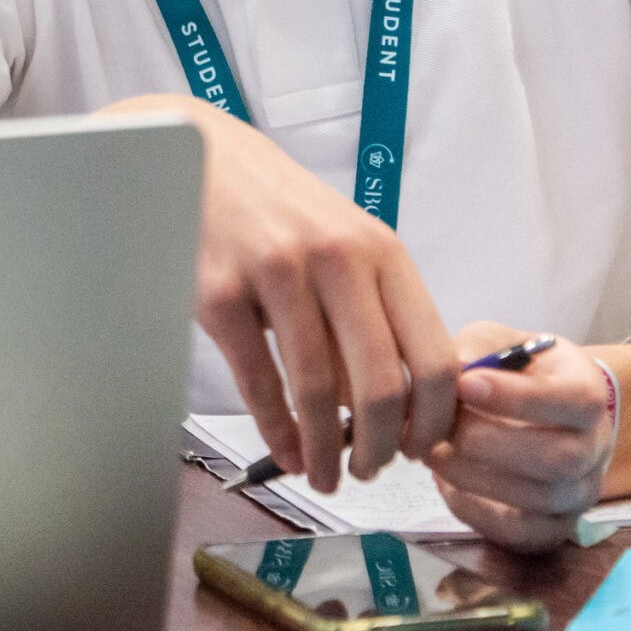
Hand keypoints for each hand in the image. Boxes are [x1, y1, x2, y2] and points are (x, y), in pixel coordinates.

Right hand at [160, 95, 459, 492]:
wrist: (195, 155)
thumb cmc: (275, 207)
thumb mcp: (342, 241)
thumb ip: (374, 308)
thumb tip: (401, 406)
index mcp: (381, 249)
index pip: (433, 356)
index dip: (434, 420)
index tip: (425, 451)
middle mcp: (335, 258)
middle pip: (381, 384)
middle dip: (382, 447)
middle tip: (372, 472)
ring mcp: (275, 273)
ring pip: (317, 392)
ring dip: (325, 449)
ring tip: (326, 474)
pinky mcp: (219, 293)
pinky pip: (258, 383)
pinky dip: (277, 431)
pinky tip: (286, 450)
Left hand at [424, 322, 614, 550]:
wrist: (542, 408)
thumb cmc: (516, 371)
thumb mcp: (500, 342)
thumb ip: (477, 347)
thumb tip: (455, 367)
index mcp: (589, 393)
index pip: (573, 402)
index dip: (518, 398)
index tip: (466, 386)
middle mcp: (596, 447)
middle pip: (558, 458)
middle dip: (486, 442)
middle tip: (438, 425)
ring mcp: (579, 492)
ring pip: (538, 498)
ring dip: (474, 476)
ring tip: (432, 451)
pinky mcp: (555, 525)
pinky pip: (522, 534)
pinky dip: (476, 511)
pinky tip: (445, 483)